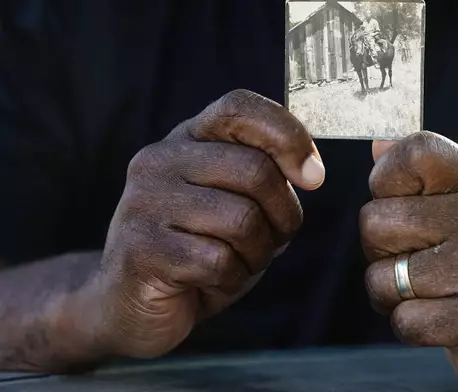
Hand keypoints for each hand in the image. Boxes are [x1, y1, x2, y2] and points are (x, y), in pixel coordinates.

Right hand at [96, 90, 324, 358]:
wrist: (131, 301)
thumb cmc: (197, 248)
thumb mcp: (235, 201)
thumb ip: (264, 177)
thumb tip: (310, 170)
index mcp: (187, 139)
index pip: (240, 108)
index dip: (288, 136)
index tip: (313, 176)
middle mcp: (160, 160)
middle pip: (255, 170)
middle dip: (284, 214)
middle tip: (274, 238)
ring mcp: (145, 203)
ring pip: (242, 220)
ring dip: (259, 252)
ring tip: (239, 260)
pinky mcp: (141, 249)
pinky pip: (219, 261)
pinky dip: (233, 278)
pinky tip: (213, 281)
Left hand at [361, 132, 457, 390]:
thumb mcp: (456, 205)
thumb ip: (415, 173)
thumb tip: (379, 142)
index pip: (416, 151)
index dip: (386, 180)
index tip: (402, 204)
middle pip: (376, 221)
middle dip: (379, 251)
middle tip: (414, 260)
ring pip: (384, 278)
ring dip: (392, 294)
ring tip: (428, 292)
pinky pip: (406, 320)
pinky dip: (410, 326)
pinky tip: (440, 319)